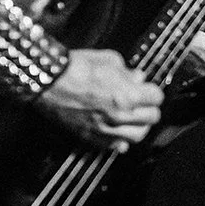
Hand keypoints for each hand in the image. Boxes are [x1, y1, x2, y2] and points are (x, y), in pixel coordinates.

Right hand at [36, 49, 163, 149]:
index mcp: (126, 94)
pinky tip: (118, 131)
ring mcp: (106, 129)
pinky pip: (116, 146)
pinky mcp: (92, 138)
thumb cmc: (74, 68)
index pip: (157, 97)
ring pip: (137, 136)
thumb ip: (127, 71)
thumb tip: (138, 78)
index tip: (148, 89)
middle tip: (143, 102)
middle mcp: (119, 115)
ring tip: (134, 118)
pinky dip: (120, 140)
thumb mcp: (107, 59)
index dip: (153, 91)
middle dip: (149, 108)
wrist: (47, 82)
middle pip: (152, 118)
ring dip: (139, 126)